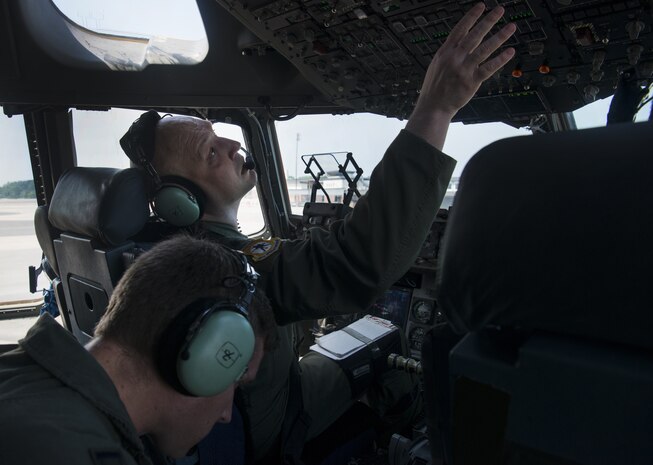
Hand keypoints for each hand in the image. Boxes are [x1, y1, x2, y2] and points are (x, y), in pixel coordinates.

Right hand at [406, 3, 515, 148]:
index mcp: (445, 52)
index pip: (460, 29)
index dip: (471, 17)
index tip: (481, 6)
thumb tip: (461, 41)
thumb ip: (450, 52)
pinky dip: (500, 59)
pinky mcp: (471, 81)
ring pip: (484, 49)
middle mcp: (455, 58)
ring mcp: (463, 69)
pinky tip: (510, 51)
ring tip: (511, 27)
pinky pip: (488, 68)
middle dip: (488, 21)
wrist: (433, 106)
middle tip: (500, 10)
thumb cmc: (435, 88)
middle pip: (474, 35)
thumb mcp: (437, 65)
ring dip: (499, 36)